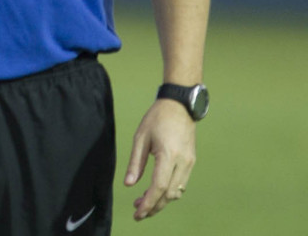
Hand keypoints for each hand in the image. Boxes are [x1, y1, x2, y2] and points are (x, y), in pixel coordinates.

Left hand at [124, 99, 196, 219]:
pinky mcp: (191, 161)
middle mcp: (182, 162)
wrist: (179, 106)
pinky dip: (169, 192)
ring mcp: (189, 163)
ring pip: (177, 192)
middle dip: (154, 206)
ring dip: (161, 200)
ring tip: (143, 202)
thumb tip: (129, 185)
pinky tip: (156, 191)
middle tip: (138, 213)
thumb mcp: (140, 138)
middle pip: (169, 194)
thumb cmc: (156, 119)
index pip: (159, 187)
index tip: (138, 213)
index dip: (148, 203)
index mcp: (168, 155)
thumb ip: (135, 163)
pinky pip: (181, 184)